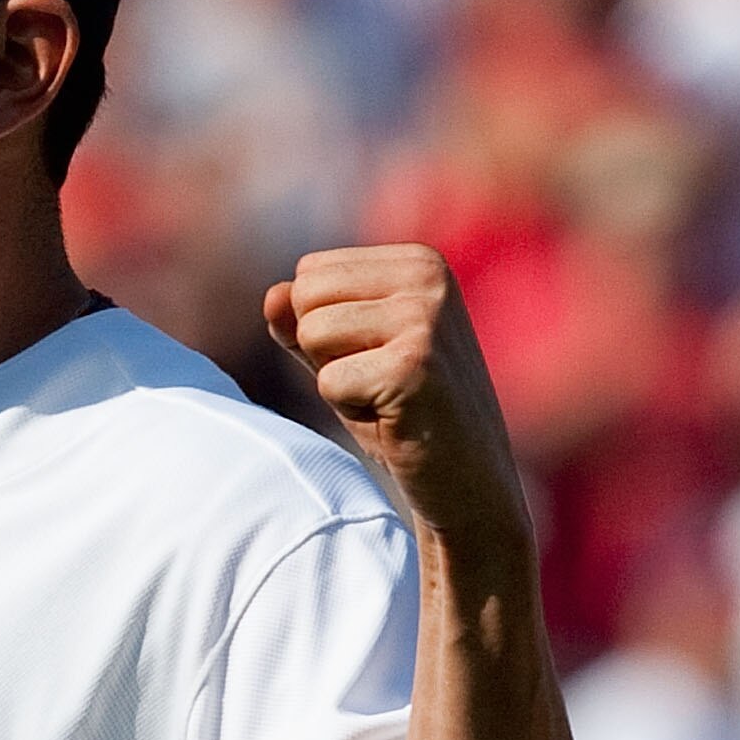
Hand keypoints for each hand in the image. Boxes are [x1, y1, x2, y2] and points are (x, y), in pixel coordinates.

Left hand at [264, 244, 527, 549]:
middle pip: (304, 295)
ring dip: (335, 379)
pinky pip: (327, 380)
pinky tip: (393, 417)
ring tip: (384, 397)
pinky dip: (348, 408)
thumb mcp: (348, 355)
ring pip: (311, 332)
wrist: (467, 478)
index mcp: (418, 261)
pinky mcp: (414, 365)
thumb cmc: (403, 413)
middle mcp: (428, 277)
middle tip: (375, 380)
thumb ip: (305, 320)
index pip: (309, 272)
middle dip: (322, 349)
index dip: (322, 326)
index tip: (374, 356)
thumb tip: (272, 296)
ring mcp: (425, 317)